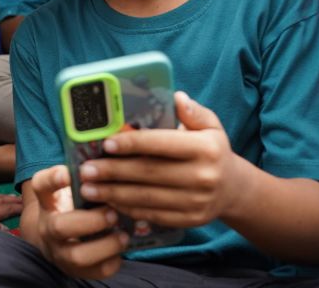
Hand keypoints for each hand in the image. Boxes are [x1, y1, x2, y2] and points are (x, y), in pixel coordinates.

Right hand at [31, 165, 127, 279]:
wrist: (58, 240)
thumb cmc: (74, 206)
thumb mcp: (74, 189)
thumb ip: (88, 174)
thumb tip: (117, 149)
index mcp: (48, 201)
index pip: (41, 186)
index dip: (53, 179)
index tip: (69, 173)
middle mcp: (48, 227)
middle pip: (59, 227)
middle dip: (89, 221)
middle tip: (111, 213)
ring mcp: (60, 251)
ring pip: (77, 255)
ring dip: (105, 245)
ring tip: (123, 234)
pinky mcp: (76, 270)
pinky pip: (95, 271)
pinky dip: (112, 261)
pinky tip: (120, 247)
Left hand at [78, 92, 240, 228]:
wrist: (233, 189)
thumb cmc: (211, 150)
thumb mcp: (211, 126)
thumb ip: (193, 112)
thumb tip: (177, 97)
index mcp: (205, 148)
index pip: (161, 144)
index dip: (132, 144)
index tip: (106, 144)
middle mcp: (202, 176)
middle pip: (149, 173)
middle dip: (113, 172)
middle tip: (85, 169)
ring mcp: (196, 201)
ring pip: (147, 198)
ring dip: (113, 194)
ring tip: (87, 188)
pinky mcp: (189, 220)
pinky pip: (152, 215)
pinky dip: (127, 208)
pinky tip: (108, 201)